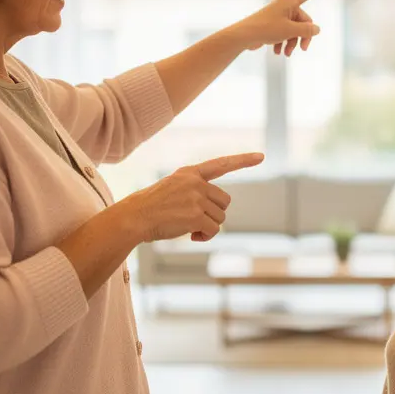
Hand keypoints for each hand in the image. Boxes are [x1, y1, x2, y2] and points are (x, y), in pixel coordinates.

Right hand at [114, 152, 264, 242]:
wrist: (134, 217)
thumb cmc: (151, 207)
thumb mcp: (172, 187)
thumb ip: (194, 190)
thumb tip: (217, 209)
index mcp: (190, 173)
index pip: (221, 164)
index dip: (242, 160)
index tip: (261, 156)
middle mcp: (195, 183)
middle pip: (224, 202)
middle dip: (214, 214)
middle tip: (194, 220)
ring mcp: (196, 198)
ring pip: (220, 218)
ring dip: (208, 227)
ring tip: (188, 228)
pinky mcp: (195, 216)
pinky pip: (214, 230)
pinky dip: (205, 237)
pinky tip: (191, 236)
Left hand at [229, 0, 328, 56]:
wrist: (243, 36)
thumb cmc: (266, 29)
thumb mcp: (290, 31)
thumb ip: (306, 30)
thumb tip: (317, 29)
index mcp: (289, 3)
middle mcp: (284, 7)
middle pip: (302, 21)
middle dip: (302, 36)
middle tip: (303, 49)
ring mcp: (277, 16)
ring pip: (293, 30)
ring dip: (292, 43)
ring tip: (286, 54)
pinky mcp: (271, 25)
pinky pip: (283, 33)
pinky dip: (282, 43)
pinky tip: (278, 53)